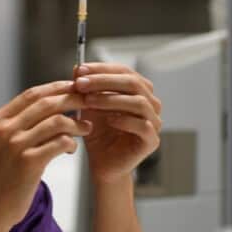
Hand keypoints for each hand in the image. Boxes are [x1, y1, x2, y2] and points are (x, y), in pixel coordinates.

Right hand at [0, 81, 89, 230]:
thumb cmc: (2, 176)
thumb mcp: (3, 144)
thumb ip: (20, 124)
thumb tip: (52, 104)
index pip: (32, 94)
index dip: (56, 88)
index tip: (74, 89)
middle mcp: (5, 129)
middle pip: (46, 103)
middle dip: (73, 99)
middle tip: (90, 103)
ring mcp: (15, 145)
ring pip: (57, 121)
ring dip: (77, 123)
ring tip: (86, 129)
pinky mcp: (28, 162)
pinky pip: (60, 142)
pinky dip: (71, 143)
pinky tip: (71, 149)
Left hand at [73, 63, 162, 183]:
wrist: (102, 163)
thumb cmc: (98, 134)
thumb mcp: (87, 107)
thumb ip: (85, 88)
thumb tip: (77, 68)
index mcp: (138, 91)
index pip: (124, 71)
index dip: (102, 69)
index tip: (79, 70)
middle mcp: (150, 103)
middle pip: (133, 83)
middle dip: (104, 81)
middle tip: (81, 84)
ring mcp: (154, 122)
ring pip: (139, 102)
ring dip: (111, 99)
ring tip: (89, 101)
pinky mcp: (152, 141)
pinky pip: (143, 126)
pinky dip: (125, 120)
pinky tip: (108, 120)